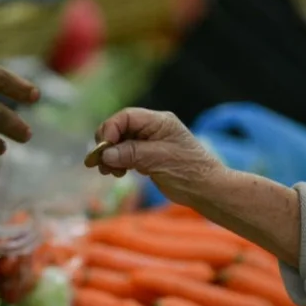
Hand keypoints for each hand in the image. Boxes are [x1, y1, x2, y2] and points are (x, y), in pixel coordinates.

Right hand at [92, 108, 223, 205]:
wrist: (206, 189)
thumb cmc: (188, 171)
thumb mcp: (157, 160)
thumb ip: (130, 153)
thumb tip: (105, 153)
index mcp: (159, 122)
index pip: (126, 117)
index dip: (110, 129)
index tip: (103, 148)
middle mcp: (153, 128)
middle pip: (120, 128)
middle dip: (107, 144)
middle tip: (99, 163)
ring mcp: (150, 142)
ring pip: (120, 142)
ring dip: (110, 155)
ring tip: (109, 172)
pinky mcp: (148, 156)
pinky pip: (125, 154)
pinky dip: (117, 162)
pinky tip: (117, 173)